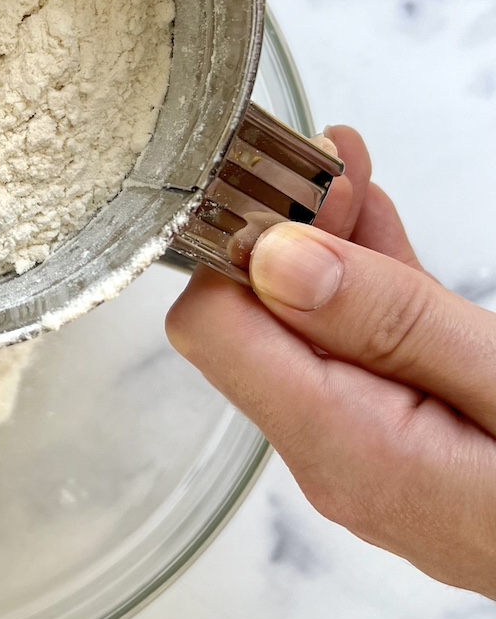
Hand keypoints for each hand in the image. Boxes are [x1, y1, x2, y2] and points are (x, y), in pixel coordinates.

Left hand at [167, 127, 495, 598]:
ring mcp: (369, 460)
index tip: (301, 184)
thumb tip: (277, 259)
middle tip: (334, 157)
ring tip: (352, 167)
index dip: (241, 240)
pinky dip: (364, 287)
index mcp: (348, 447)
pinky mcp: (403, 448)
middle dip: (283, 230)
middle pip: (257, 324)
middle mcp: (337, 461)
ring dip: (325, 246)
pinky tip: (377, 227)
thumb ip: (395, 324)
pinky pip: (359, 356)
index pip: (215, 328)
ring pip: (311, 333)